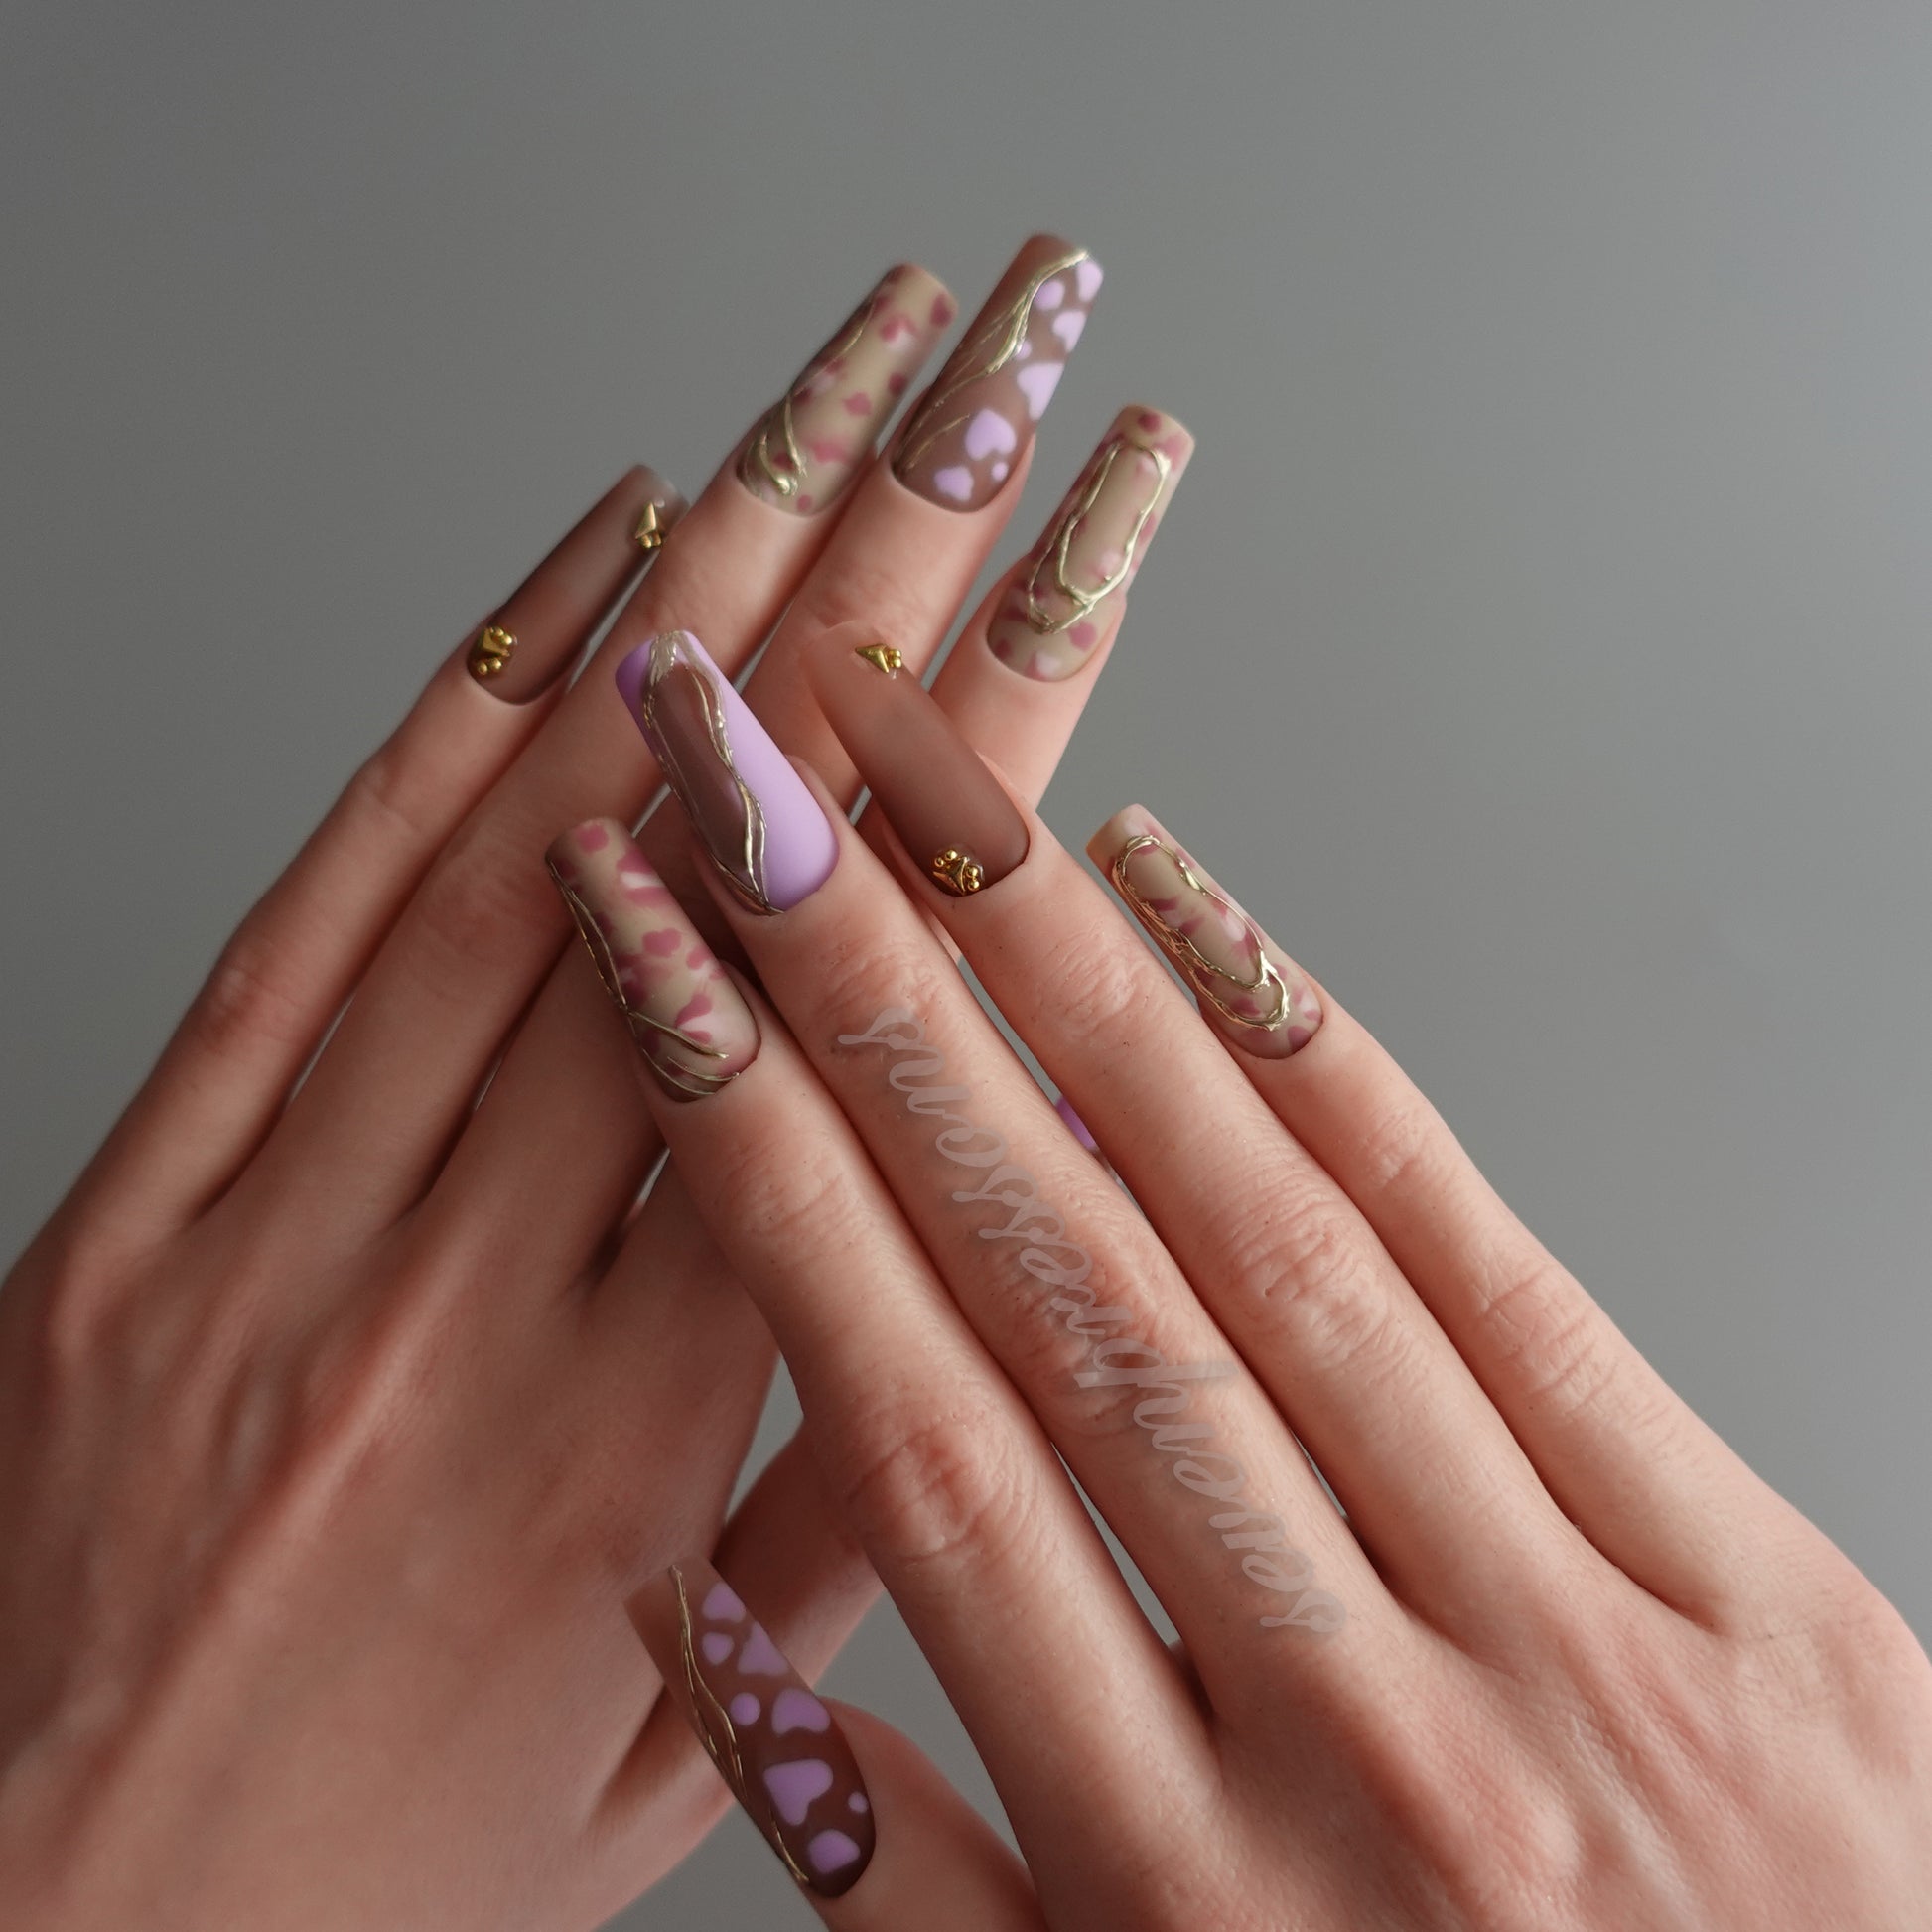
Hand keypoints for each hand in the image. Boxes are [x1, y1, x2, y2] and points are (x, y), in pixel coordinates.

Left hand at [0, 236, 1145, 1929]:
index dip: (1002, 754)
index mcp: (650, 1440)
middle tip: (1007, 373)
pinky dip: (451, 717)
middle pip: (737, 859)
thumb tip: (996, 1294)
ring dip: (705, 582)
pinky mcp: (137, 1207)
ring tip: (838, 389)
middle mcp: (479, 1293)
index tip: (1088, 563)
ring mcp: (288, 1227)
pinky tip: (580, 564)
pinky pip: (317, 916)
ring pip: (536, 839)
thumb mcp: (665, 1762)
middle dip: (894, 568)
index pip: (886, 1019)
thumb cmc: (364, 1864)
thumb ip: (835, 1520)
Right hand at [595, 623, 1931, 1927]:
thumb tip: (721, 1654)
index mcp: (1180, 1892)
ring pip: (1274, 1252)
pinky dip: (1331, 1073)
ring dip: (1082, 999)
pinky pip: (1500, 1273)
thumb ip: (930, 1887)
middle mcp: (1362, 1740)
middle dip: (886, 1024)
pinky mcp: (1752, 1578)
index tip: (667, 986)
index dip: (769, 1189)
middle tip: (763, 815)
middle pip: (1075, 1303)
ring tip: (944, 811)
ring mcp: (1573, 1641)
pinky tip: (1198, 917)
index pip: (918, 1449)